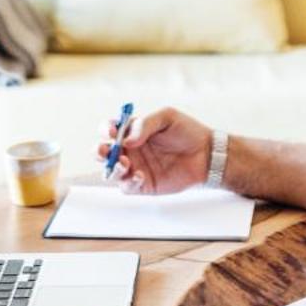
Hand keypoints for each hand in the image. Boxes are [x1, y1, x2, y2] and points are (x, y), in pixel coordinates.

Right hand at [97, 106, 212, 194]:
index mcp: (132, 131)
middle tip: (106, 151)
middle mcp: (130, 150)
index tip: (112, 131)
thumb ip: (144, 125)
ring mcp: (135, 167)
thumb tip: (126, 140)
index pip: (109, 129)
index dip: (105, 129)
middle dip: (99, 151)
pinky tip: (140, 175)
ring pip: (111, 171)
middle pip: (103, 152)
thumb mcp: (166, 118)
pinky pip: (127, 187)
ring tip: (125, 163)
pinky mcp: (144, 184)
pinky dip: (129, 182)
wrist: (206, 154)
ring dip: (112, 168)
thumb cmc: (187, 132)